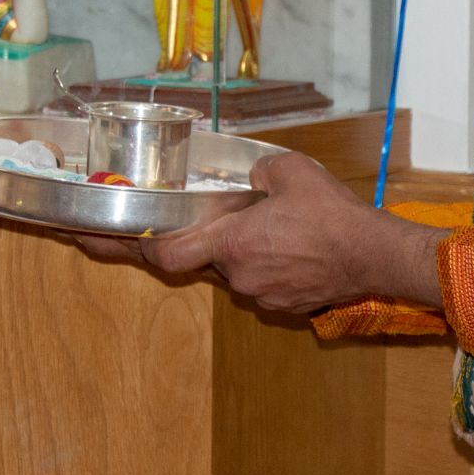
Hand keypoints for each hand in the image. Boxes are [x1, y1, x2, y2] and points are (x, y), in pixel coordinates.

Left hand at [136, 152, 445, 316]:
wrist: (376, 255)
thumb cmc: (333, 213)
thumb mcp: (287, 170)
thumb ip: (254, 172)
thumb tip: (246, 177)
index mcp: (232, 242)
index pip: (165, 256)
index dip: (132, 249)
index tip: (98, 241)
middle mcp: (238, 275)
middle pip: (198, 260)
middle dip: (190, 243)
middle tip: (170, 229)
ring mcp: (260, 294)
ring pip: (231, 269)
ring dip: (236, 250)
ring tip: (269, 226)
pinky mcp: (283, 304)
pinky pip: (258, 280)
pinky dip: (262, 262)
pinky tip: (287, 243)